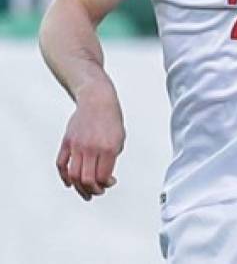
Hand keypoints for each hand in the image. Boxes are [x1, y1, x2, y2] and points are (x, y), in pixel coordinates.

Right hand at [56, 81, 124, 200]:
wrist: (97, 99)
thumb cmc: (111, 118)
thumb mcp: (120, 138)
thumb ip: (112, 158)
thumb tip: (105, 178)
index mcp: (108, 148)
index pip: (103, 176)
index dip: (106, 184)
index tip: (109, 183)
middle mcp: (91, 148)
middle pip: (87, 179)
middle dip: (93, 190)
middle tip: (97, 192)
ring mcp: (77, 145)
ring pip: (73, 175)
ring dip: (79, 188)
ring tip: (85, 192)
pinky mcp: (66, 142)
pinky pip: (61, 164)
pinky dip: (64, 177)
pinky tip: (70, 183)